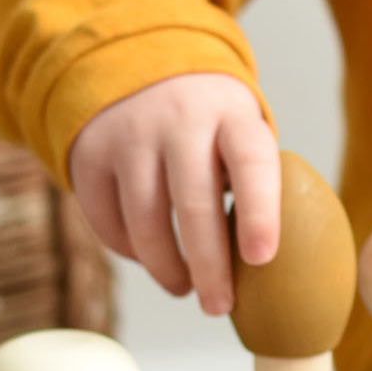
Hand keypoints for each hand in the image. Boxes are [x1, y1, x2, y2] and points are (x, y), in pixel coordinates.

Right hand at [68, 73, 280, 314]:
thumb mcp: (244, 129)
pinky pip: (107, 220)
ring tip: (186, 289)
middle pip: (194, 203)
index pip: (251, 164)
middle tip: (220, 306)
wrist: (139, 64)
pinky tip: (151, 260)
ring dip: (167, 267)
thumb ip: (259, 181)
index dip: (259, 213)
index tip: (262, 258)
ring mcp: (130, 135)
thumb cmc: (212, 122)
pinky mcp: (90, 153)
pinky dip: (130, 251)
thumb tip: (281, 264)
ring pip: (145, 220)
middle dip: (210, 266)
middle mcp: (180, 121)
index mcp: (233, 116)